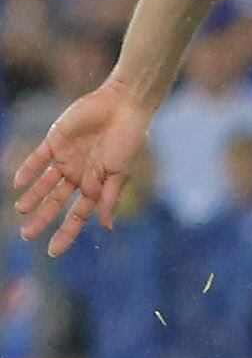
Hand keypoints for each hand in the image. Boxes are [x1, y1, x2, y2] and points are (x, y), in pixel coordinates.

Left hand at [10, 82, 154, 254]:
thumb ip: (109, 197)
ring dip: (32, 197)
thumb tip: (107, 226)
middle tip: (26, 235)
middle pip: (57, 202)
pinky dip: (27, 170)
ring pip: (44, 183)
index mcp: (96, 185)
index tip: (52, 251)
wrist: (122, 106)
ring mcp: (66, 159)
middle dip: (43, 218)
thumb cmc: (128, 140)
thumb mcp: (119, 172)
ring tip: (21, 210)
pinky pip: (37, 159)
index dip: (66, 232)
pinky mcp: (55, 141)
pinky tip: (17, 183)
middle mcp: (79, 175)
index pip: (78, 214)